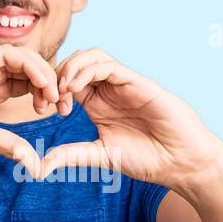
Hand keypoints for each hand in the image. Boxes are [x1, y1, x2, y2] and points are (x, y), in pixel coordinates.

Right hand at [0, 44, 59, 173]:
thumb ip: (7, 145)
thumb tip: (35, 165)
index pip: (33, 85)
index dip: (50, 95)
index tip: (60, 113)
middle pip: (35, 69)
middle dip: (54, 83)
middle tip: (62, 104)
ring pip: (27, 58)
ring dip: (46, 73)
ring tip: (52, 95)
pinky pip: (10, 54)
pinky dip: (30, 65)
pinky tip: (39, 83)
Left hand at [39, 48, 222, 186]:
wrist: (181, 162)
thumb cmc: (148, 159)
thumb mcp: (102, 156)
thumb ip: (73, 155)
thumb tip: (41, 165)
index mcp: (98, 104)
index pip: (68, 82)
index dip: (52, 89)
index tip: (46, 110)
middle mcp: (109, 90)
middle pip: (76, 62)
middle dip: (56, 74)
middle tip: (51, 98)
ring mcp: (124, 84)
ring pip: (91, 56)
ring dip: (70, 67)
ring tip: (62, 89)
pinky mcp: (138, 82)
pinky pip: (108, 66)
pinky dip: (87, 71)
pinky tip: (75, 88)